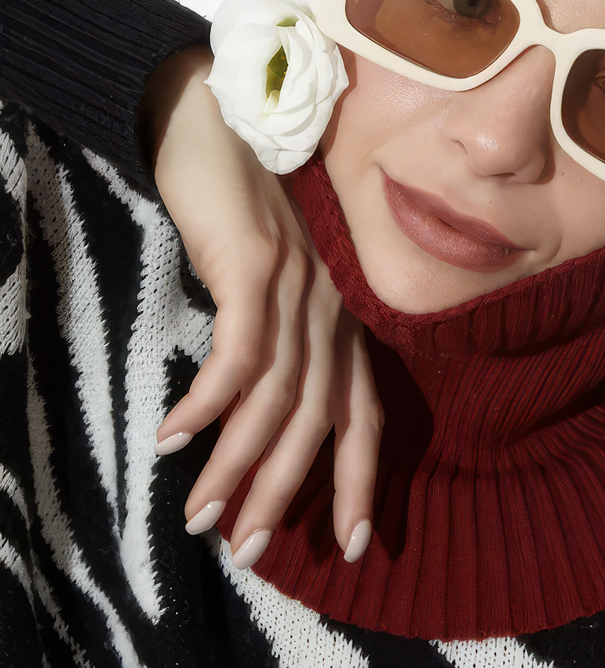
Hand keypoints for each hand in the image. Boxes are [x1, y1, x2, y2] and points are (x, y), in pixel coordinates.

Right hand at [140, 46, 381, 568]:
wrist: (223, 115)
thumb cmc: (245, 201)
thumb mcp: (275, 277)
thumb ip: (281, 335)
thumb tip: (257, 409)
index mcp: (342, 318)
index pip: (364, 414)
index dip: (361, 480)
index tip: (355, 545)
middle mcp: (332, 310)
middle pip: (320, 421)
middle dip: (288, 494)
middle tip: (250, 552)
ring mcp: (298, 288)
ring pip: (278, 398)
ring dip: (239, 463)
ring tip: (203, 516)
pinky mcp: (254, 264)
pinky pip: (239, 349)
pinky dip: (210, 399)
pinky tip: (176, 436)